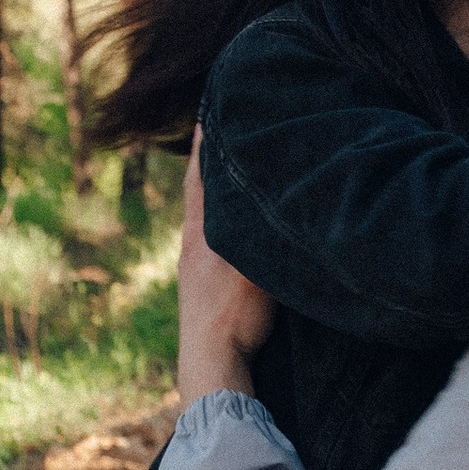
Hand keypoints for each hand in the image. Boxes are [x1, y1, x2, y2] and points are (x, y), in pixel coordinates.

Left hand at [177, 133, 276, 403]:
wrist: (211, 363)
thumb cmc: (234, 315)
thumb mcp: (255, 266)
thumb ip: (261, 230)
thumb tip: (275, 196)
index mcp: (202, 230)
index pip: (203, 173)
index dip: (208, 140)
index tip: (212, 106)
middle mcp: (194, 241)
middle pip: (200, 188)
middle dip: (211, 157)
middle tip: (219, 124)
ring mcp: (194, 265)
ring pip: (205, 213)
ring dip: (215, 187)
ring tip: (227, 165)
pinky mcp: (201, 287)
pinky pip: (210, 235)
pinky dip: (218, 216)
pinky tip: (229, 221)